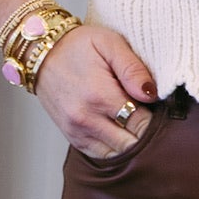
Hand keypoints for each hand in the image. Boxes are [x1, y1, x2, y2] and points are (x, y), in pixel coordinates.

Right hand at [34, 22, 158, 157]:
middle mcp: (87, 119)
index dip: (156, 118)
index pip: (141, 124)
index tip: (158, 107)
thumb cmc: (77, 45)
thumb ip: (133, 68)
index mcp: (100, 96)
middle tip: (149, 115)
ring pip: (117, 154)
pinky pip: (100, 154)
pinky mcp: (71, 136)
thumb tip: (151, 93)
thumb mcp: (109, 43)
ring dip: (130, 142)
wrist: (40, 53)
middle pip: (131, 144)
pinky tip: (120, 130)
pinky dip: (114, 147)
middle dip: (145, 132)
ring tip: (134, 122)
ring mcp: (77, 131)